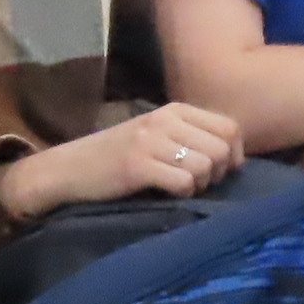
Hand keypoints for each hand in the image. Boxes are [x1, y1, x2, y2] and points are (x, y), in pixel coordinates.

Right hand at [0, 103, 244, 223]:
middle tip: (197, 183)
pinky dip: (182, 194)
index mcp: (174, 110)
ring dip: (199, 185)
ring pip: (206, 166)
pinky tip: (166, 193)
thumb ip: (191, 137)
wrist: (70, 168)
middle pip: (223, 149)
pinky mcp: (137, 165)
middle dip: (218, 173)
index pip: (230, 127)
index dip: (233, 155)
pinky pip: (184, 182)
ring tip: (180, 188)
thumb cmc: (118, 156)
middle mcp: (165, 120)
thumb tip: (233, 157)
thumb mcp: (157, 135)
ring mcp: (150, 141)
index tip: (218, 171)